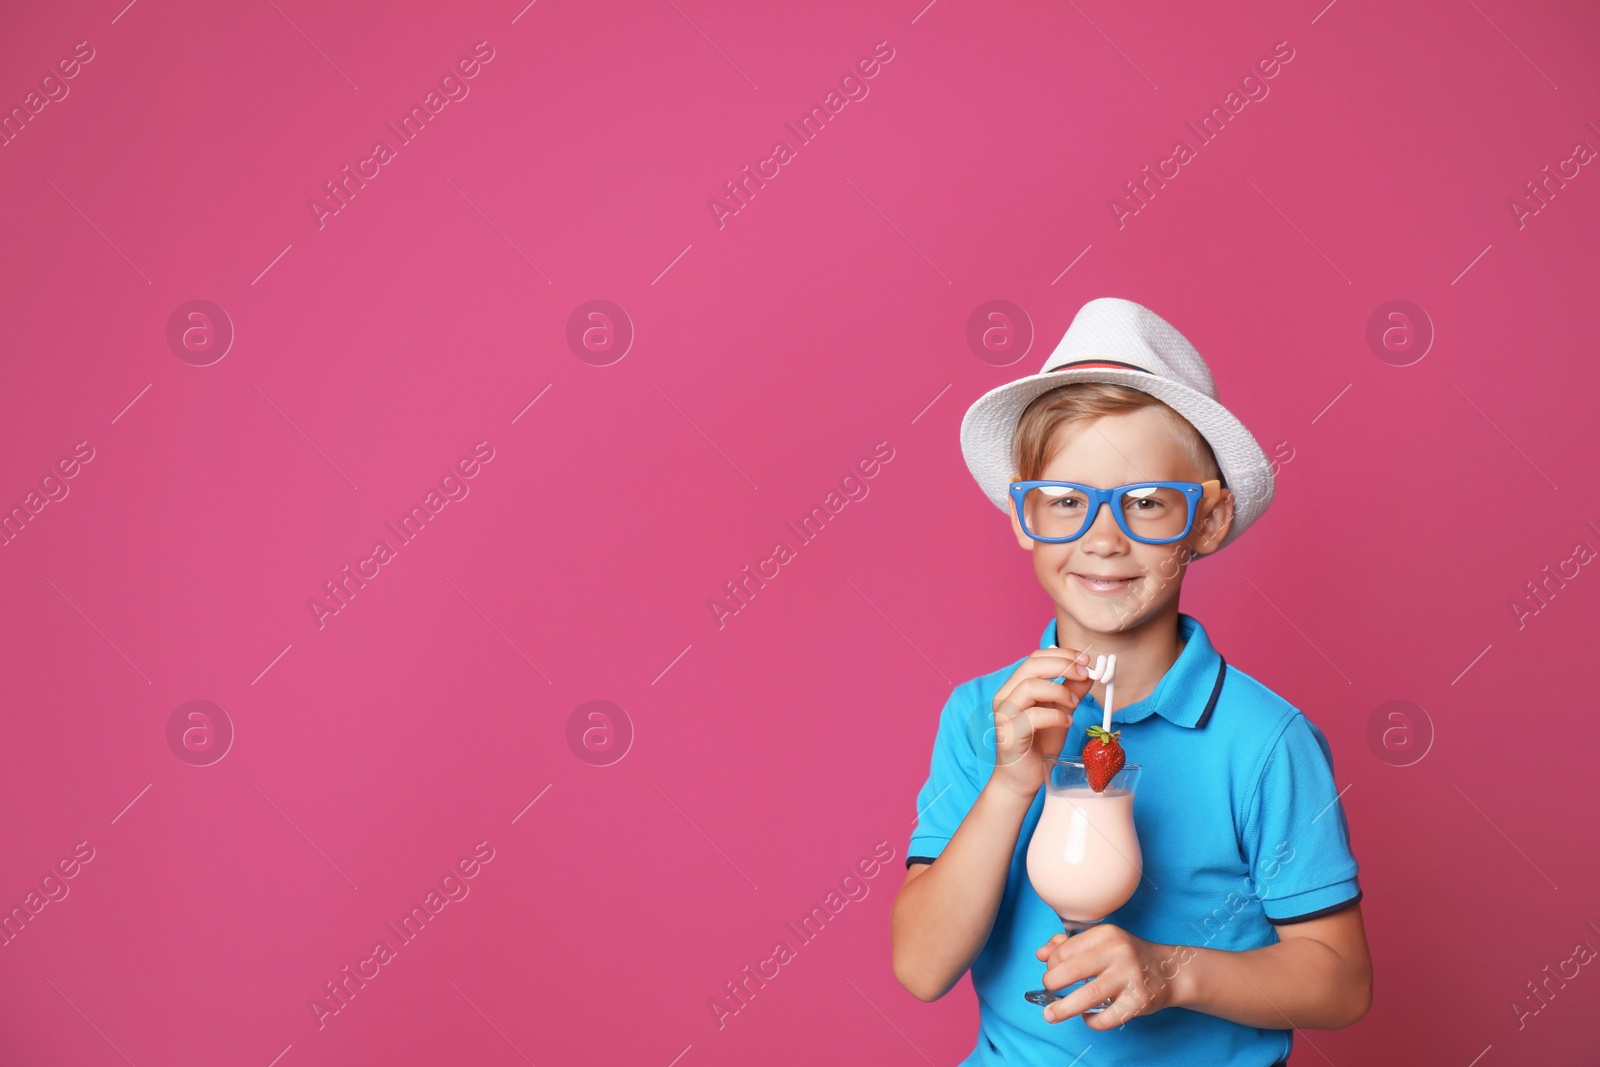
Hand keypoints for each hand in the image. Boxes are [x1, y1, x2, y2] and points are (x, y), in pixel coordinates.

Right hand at [987, 648, 1093, 801]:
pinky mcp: (1009, 735)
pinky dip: (1055, 716)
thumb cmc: (1039, 745)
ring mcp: (1004, 715)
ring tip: (1074, 704)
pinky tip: (1067, 722)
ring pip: (1030, 686)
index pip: (1035, 658)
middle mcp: (1005, 697)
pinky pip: (1032, 716)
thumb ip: (1071, 692)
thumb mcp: (1061, 712)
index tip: (1086, 660)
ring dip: (1059, 691)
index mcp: (1014, 687)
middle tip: (1085, 673)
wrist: (1023, 778)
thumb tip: (1088, 673)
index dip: (1062, 654)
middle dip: (1063, 665)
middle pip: (1031, 666)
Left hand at [1035, 924, 1180, 1027]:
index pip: (1064, 950)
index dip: (1051, 965)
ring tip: (1050, 1015)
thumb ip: (1069, 945)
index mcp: (1105, 934)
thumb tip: (1041, 954)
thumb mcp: (1101, 942)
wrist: (1169, 971)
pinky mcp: (1138, 1001)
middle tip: (1048, 992)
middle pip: (1071, 971)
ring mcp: (1129, 977)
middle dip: (1051, 984)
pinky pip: (1107, 1017)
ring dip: (1063, 1009)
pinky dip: (1092, 1022)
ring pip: (1086, 996)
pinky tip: (1087, 1017)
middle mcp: (1118, 952)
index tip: (1052, 973)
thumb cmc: (1127, 956)